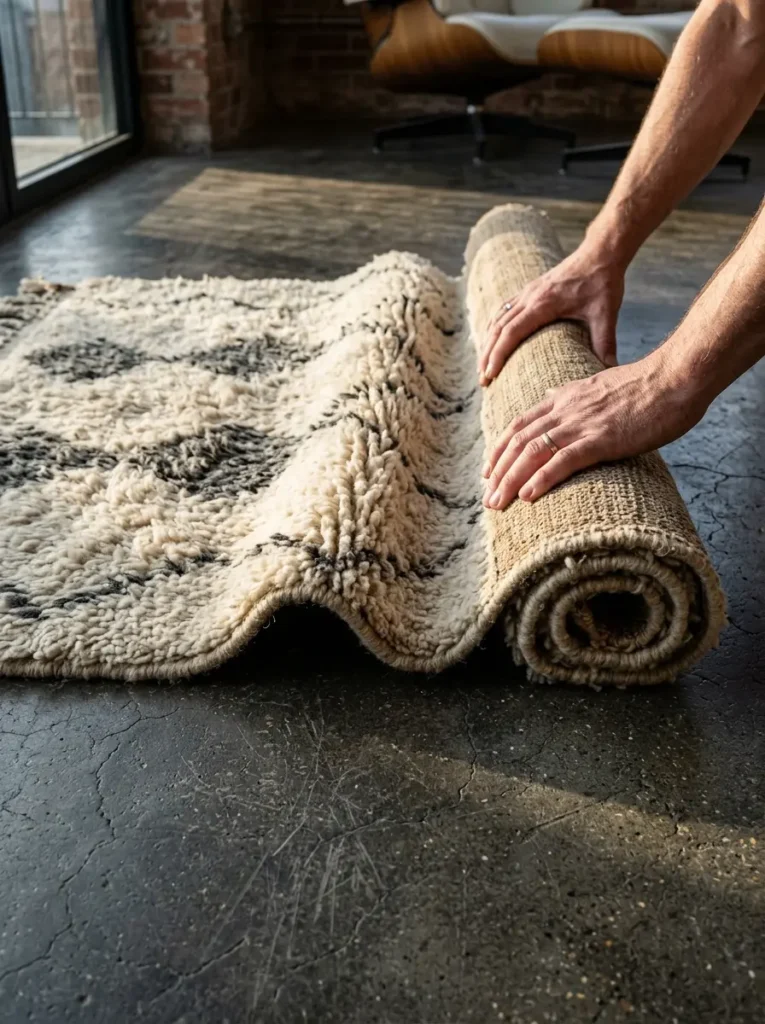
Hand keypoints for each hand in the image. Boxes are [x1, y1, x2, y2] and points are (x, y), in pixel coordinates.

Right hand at [478, 242, 625, 385]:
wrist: (601, 252)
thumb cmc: (602, 282)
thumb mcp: (606, 314)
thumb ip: (605, 342)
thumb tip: (611, 369)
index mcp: (543, 304)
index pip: (512, 332)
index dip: (498, 354)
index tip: (491, 374)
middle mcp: (529, 297)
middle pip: (498, 329)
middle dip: (488, 356)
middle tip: (483, 380)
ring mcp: (527, 293)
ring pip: (497, 320)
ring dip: (487, 343)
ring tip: (484, 366)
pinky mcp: (529, 290)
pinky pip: (504, 311)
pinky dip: (494, 328)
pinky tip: (491, 340)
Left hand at [482, 349, 708, 508]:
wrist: (675, 378)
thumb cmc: (647, 387)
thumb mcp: (601, 386)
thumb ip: (576, 395)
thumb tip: (556, 396)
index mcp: (565, 398)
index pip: (520, 424)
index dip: (500, 449)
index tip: (488, 470)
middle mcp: (566, 409)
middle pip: (519, 441)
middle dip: (498, 471)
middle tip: (487, 496)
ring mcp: (582, 424)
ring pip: (533, 452)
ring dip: (510, 480)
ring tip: (497, 502)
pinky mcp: (602, 439)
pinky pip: (564, 460)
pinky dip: (542, 478)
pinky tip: (528, 496)